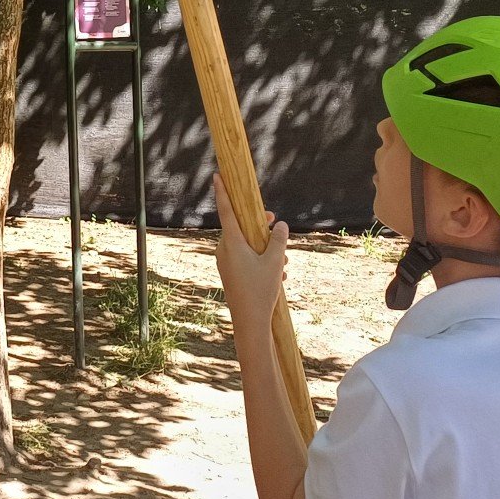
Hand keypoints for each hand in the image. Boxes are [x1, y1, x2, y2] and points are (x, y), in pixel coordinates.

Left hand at [216, 187, 290, 327]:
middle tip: (275, 224)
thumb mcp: (274, 262)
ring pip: (246, 245)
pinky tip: (278, 274)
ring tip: (283, 264)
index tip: (216, 175)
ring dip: (265, 249)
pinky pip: (245, 258)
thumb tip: (281, 225)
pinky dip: (260, 260)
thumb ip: (278, 240)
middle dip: (261, 228)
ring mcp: (226, 262)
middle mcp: (224, 249)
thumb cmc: (260, 290)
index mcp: (232, 243)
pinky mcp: (230, 272)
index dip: (223, 192)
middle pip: (241, 228)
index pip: (226, 211)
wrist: (249, 323)